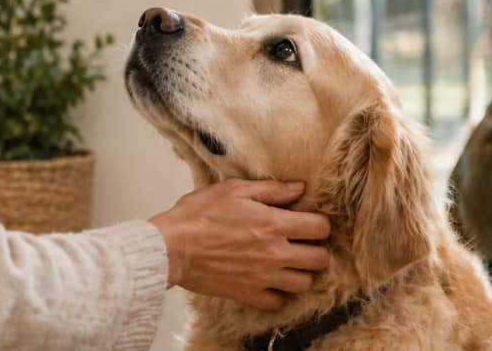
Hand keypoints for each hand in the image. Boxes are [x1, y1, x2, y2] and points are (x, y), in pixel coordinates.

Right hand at [149, 179, 330, 309]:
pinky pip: (277, 302)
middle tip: (303, 244)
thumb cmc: (199, 214)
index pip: (320, 228)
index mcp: (274, 224)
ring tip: (289, 263)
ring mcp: (263, 278)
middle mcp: (275, 253)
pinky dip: (277, 294)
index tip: (309, 222)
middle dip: (317, 250)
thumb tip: (299, 188)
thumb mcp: (235, 189)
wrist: (171, 248)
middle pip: (320, 259)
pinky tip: (269, 281)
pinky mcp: (247, 294)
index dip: (319, 223)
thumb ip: (272, 190)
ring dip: (301, 273)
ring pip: (304, 284)